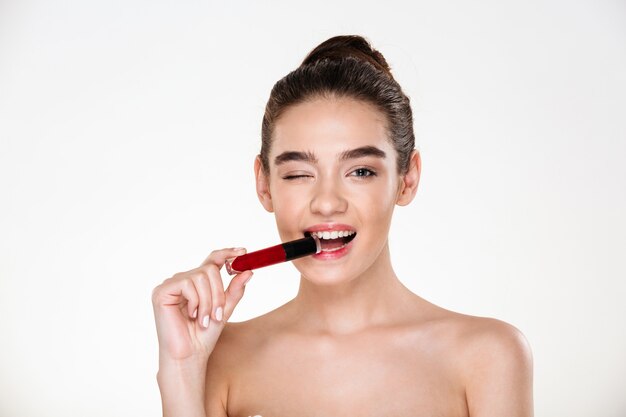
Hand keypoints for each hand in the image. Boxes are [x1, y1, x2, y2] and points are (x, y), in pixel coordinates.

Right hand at [152, 247, 252, 362]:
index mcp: (196, 283)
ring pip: (201, 276)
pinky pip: (187, 284)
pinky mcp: (161, 291)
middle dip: (219, 293)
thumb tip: (248, 271)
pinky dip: (196, 301)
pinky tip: (191, 315)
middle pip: (209, 269)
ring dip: (208, 301)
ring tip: (204, 319)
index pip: (212, 260)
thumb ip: (234, 290)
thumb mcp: (224, 309)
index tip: (243, 251)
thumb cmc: (204, 336)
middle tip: (218, 314)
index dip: (227, 253)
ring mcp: (171, 284)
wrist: (190, 356)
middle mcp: (182, 280)